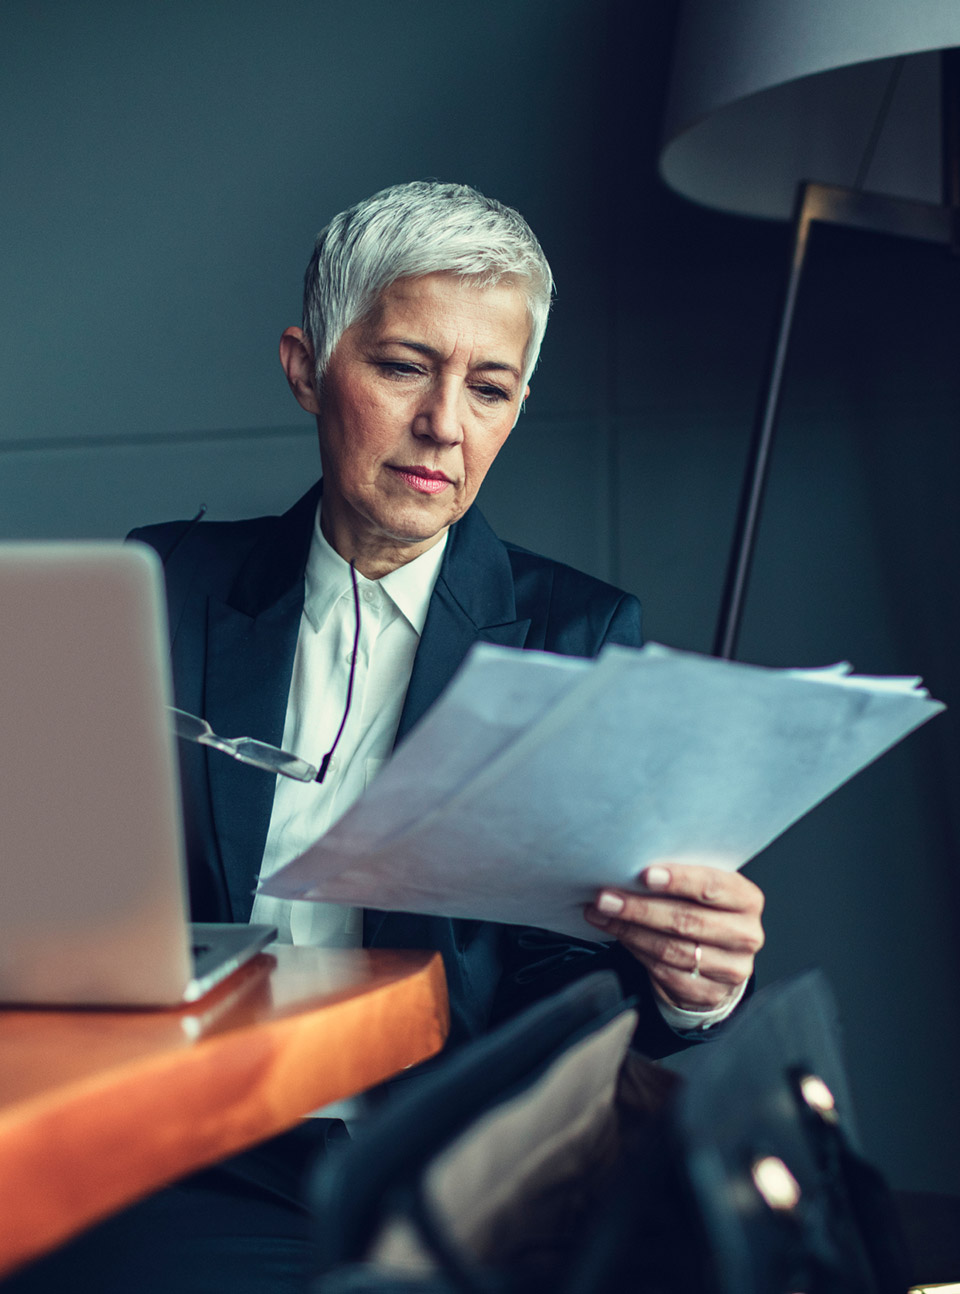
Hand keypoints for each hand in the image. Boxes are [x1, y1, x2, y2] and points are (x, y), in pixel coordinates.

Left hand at [584, 864, 764, 1011]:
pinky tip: (618, 935)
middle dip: (641, 908)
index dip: (679, 880)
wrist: (718, 957)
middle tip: (606, 898)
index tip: (644, 874)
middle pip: (687, 920)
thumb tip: (630, 866)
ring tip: (601, 914)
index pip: (713, 886)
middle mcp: (746, 935)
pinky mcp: (709, 993)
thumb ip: (680, 878)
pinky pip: (665, 971)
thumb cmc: (703, 910)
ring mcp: (731, 968)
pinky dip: (635, 950)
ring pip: (671, 948)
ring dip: (630, 930)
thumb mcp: (703, 889)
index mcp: (747, 900)